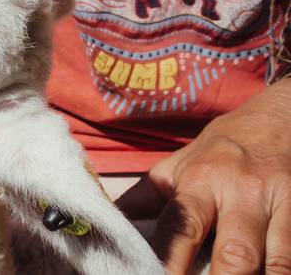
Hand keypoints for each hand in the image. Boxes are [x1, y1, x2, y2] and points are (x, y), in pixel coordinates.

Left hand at [116, 79, 290, 273]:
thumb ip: (144, 198)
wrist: (279, 116)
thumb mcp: (177, 165)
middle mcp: (241, 192)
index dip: (170, 262)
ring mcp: (280, 202)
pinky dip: (285, 269)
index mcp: (201, 181)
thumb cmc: (220, 149)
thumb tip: (104, 222)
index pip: (181, 228)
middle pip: (235, 254)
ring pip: (276, 261)